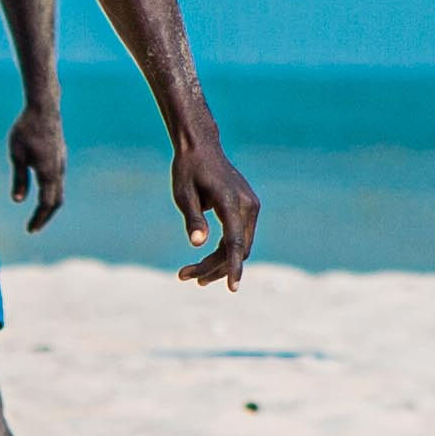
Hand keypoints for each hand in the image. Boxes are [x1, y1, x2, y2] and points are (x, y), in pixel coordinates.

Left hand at [7, 101, 66, 232]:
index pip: (46, 203)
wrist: (44, 108)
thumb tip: (18, 201)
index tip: (30, 230)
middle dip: (45, 216)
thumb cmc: (26, 129)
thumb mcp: (16, 155)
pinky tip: (42, 193)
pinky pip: (58, 181)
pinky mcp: (60, 157)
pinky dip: (51, 193)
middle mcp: (59, 170)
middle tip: (33, 228)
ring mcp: (62, 163)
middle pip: (56, 201)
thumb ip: (19, 178)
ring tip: (37, 215)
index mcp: (48, 172)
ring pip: (59, 191)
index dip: (38, 218)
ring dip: (49, 205)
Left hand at [171, 139, 260, 289]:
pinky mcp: (248, 208)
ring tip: (191, 275)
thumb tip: (198, 244)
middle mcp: (247, 205)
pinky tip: (206, 263)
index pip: (235, 242)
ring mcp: (251, 206)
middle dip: (214, 268)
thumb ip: (193, 219)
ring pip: (240, 246)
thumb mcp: (183, 194)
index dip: (233, 267)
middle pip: (237, 249)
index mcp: (230, 201)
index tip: (233, 288)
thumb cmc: (188, 170)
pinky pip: (240, 236)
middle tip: (184, 276)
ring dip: (219, 263)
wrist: (201, 147)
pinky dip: (226, 251)